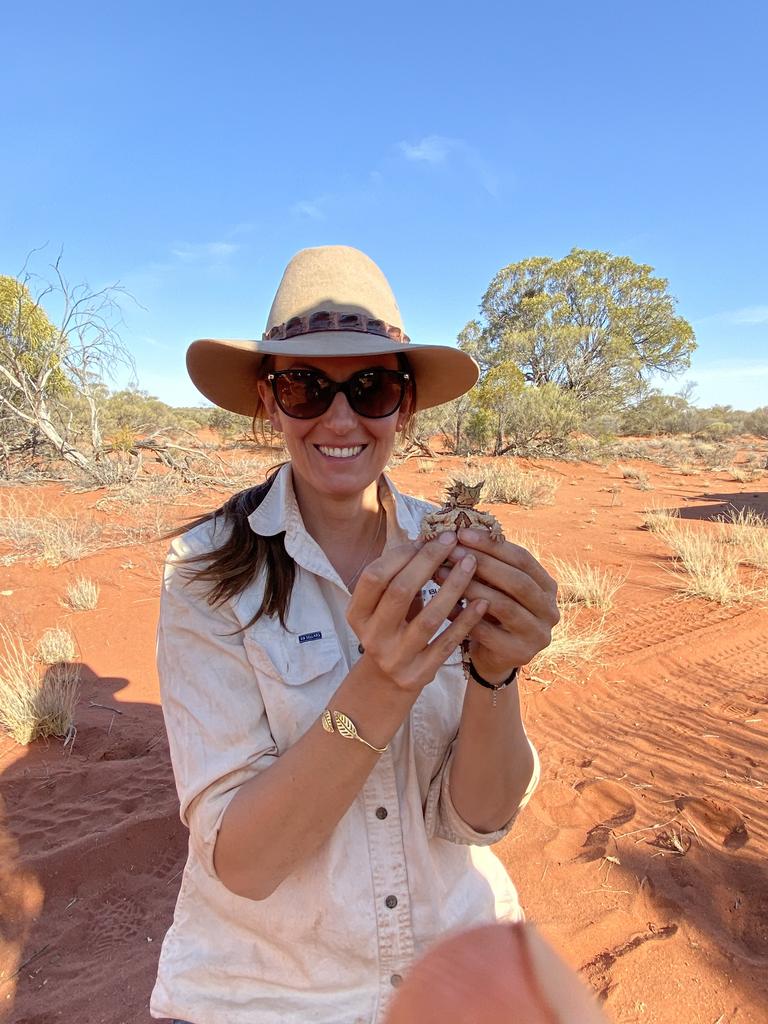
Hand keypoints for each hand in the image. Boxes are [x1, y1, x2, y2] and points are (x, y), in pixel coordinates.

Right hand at [347, 534, 486, 693]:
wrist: (386, 682)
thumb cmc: (391, 629)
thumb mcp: (383, 606)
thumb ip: (399, 577)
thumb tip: (429, 538)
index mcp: (357, 614)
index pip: (374, 576)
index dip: (401, 554)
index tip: (427, 538)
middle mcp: (372, 636)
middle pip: (400, 591)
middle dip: (428, 562)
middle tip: (452, 541)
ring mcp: (395, 657)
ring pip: (429, 618)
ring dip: (453, 586)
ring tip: (470, 563)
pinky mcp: (418, 674)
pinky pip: (448, 643)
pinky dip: (465, 620)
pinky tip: (481, 600)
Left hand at [434, 528, 558, 680]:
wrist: (493, 656)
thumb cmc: (492, 612)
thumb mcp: (496, 585)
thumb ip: (487, 563)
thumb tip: (456, 532)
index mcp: (547, 586)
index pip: (522, 558)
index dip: (492, 545)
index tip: (462, 533)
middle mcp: (550, 610)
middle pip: (517, 580)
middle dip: (482, 563)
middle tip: (451, 552)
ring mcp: (538, 634)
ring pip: (503, 605)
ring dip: (470, 587)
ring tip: (441, 574)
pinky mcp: (520, 653)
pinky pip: (488, 632)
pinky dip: (464, 616)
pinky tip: (443, 605)